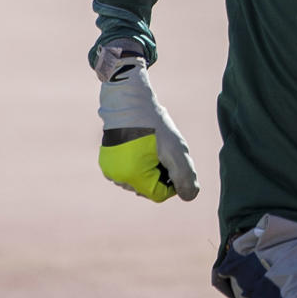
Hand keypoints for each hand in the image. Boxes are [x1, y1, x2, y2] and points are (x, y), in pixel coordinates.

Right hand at [94, 41, 198, 203]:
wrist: (129, 101)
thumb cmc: (154, 125)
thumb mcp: (177, 150)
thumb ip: (185, 177)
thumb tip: (189, 196)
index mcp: (131, 177)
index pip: (158, 194)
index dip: (172, 181)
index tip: (174, 160)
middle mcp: (116, 177)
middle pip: (148, 187)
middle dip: (161, 172)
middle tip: (164, 150)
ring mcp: (109, 169)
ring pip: (139, 178)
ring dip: (151, 167)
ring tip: (153, 146)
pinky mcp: (107, 160)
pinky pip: (129, 169)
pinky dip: (140, 162)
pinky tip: (143, 145)